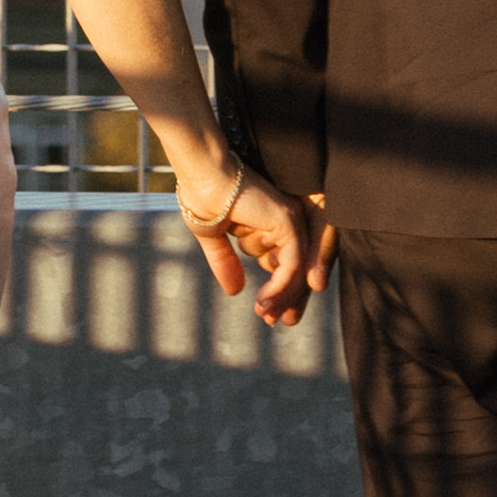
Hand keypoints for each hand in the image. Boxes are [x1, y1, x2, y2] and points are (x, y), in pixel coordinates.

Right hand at [159, 133, 328, 318]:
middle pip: (297, 268)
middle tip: (272, 321)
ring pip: (297, 269)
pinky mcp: (287, 222)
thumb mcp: (212, 237)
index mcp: (271, 221)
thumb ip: (225, 262)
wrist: (199, 175)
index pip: (284, 262)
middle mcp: (286, 219)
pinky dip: (281, 287)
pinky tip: (265, 300)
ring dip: (283, 296)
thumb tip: (234, 291)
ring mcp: (289, 220)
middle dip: (286, 298)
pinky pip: (292, 264)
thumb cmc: (201, 195)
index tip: (263, 312)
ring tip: (265, 314)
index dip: (278, 289)